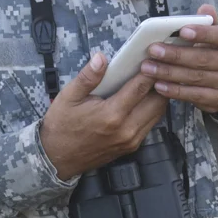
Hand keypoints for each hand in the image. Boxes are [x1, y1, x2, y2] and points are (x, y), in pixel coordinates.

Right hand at [38, 54, 167, 181]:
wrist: (58, 159)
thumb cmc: (62, 127)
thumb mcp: (68, 97)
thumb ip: (87, 77)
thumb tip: (100, 58)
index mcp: (111, 115)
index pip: (140, 88)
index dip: (150, 71)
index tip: (152, 59)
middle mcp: (126, 129)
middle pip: (157, 101)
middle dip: (159, 83)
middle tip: (156, 68)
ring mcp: (131, 140)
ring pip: (158, 114)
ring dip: (158, 97)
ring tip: (153, 82)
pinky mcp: (131, 146)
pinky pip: (150, 125)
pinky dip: (152, 110)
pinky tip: (144, 99)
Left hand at [142, 5, 217, 112]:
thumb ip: (209, 23)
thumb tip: (205, 8)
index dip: (202, 33)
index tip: (183, 31)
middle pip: (203, 58)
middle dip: (175, 54)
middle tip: (153, 50)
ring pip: (195, 77)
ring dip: (169, 72)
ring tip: (148, 68)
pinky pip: (194, 95)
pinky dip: (175, 90)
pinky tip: (159, 85)